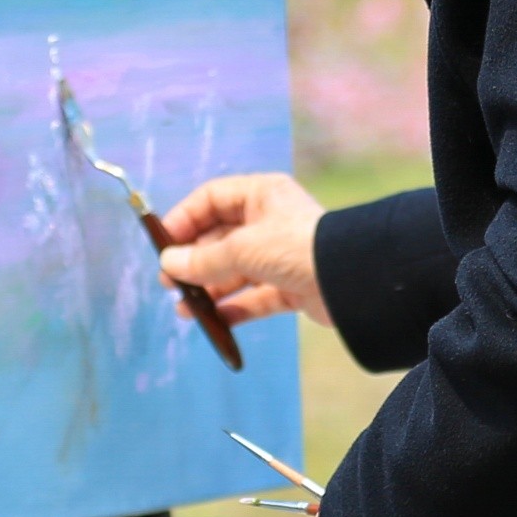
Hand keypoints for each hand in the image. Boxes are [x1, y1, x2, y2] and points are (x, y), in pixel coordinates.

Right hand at [157, 172, 332, 328]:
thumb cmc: (297, 248)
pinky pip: (255, 297)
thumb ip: (202, 259)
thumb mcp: (243, 249)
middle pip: (220, 238)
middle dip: (194, 262)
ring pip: (236, 271)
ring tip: (186, 310)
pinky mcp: (292, 286)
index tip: (163, 245)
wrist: (353, 282)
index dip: (184, 220)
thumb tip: (168, 265)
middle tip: (169, 283)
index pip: (212, 200)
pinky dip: (234, 309)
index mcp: (261, 195)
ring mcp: (282, 255)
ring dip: (210, 289)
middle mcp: (271, 221)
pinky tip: (215, 321)